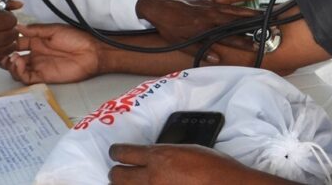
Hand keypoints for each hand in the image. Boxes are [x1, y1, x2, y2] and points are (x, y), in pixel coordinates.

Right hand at [0, 23, 99, 83]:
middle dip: (5, 55)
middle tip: (2, 52)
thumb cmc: (76, 39)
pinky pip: (26, 78)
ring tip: (12, 58)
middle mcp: (35, 54)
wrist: (91, 53)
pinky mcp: (42, 77)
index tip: (2, 38)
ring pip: (17, 69)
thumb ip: (35, 30)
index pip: (17, 43)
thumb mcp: (54, 30)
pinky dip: (18, 72)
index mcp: (37, 41)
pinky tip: (19, 63)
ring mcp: (38, 66)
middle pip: (13, 57)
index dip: (8, 42)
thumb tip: (17, 27)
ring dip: (10, 64)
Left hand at [109, 144, 291, 184]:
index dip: (117, 152)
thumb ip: (166, 154)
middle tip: (121, 172)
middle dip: (117, 172)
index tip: (117, 153)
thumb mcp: (188, 150)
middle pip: (116, 175)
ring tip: (131, 184)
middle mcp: (152, 176)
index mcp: (159, 156)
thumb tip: (153, 157)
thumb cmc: (215, 168)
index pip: (123, 152)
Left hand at [136, 0, 259, 57]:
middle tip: (268, 29)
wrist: (161, 8)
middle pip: (236, 22)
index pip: (229, 37)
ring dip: (251, 12)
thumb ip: (200, 51)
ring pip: (235, 9)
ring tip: (266, 16)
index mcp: (205, 29)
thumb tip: (217, 59)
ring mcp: (212, 6)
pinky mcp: (210, 0)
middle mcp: (212, 16)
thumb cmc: (170, 27)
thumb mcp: (181, 43)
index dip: (244, 42)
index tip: (257, 45)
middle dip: (253, 26)